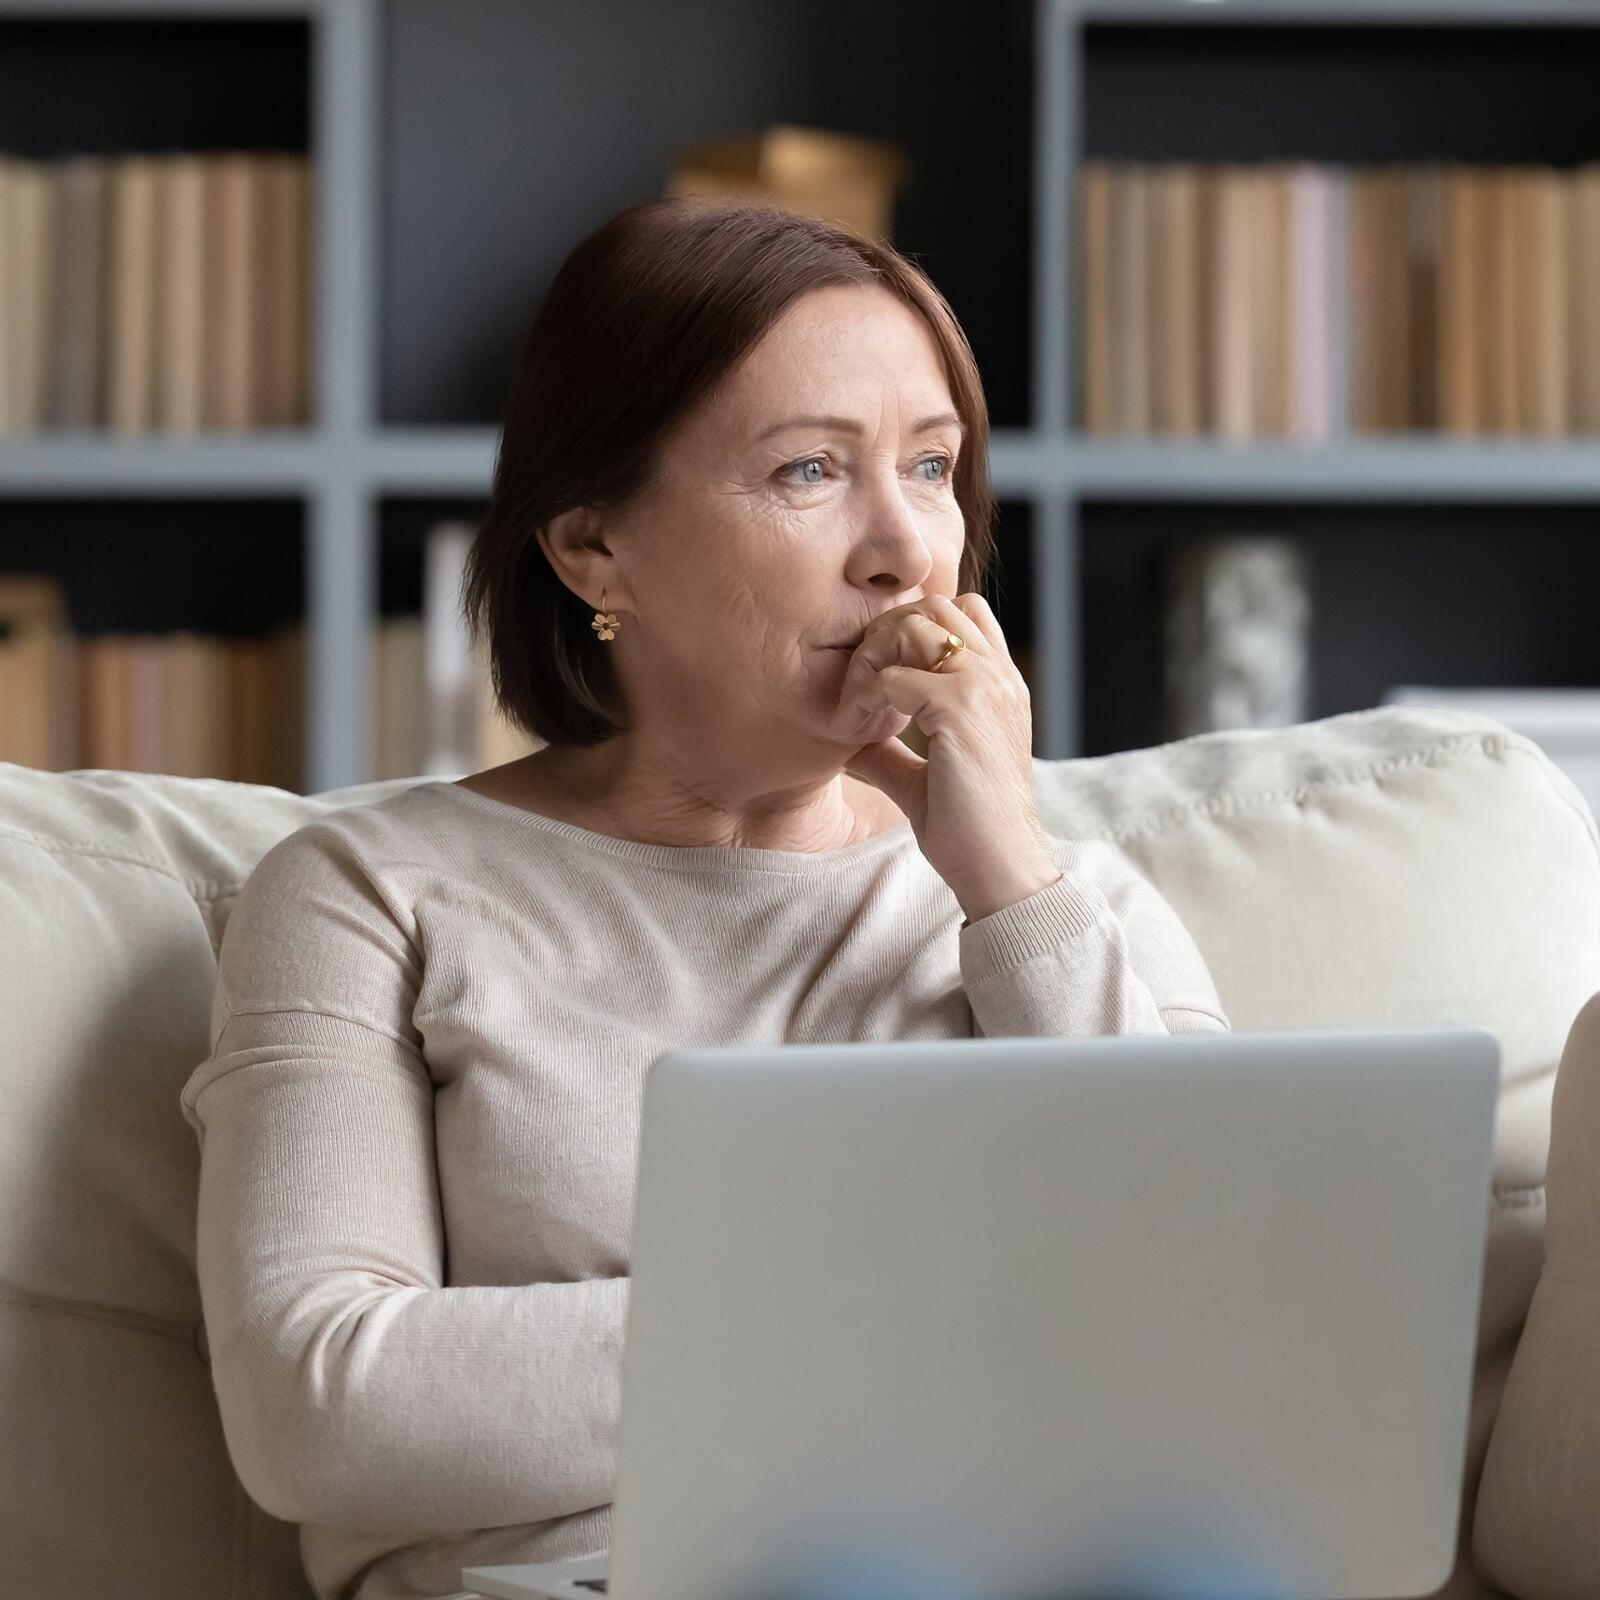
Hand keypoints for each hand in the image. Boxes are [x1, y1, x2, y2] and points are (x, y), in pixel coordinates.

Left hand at [833, 592, 1061, 922]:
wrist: (999, 867)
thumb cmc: (967, 830)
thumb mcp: (923, 778)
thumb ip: (891, 751)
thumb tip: (850, 740)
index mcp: (999, 687)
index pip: (960, 614)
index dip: (911, 629)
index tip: (879, 678)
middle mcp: (998, 677)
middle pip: (936, 605)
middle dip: (887, 632)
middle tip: (862, 683)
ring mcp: (984, 687)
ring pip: (917, 625)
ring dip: (875, 655)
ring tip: (858, 702)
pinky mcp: (962, 709)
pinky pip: (895, 677)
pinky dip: (866, 695)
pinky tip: (857, 728)